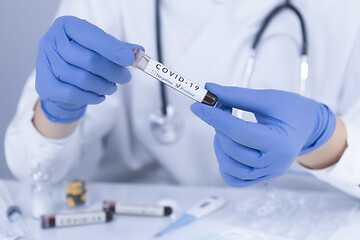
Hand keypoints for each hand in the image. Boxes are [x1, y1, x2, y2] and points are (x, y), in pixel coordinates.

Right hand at [36, 16, 142, 122]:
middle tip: (125, 78)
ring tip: (112, 87)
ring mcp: (44, 63)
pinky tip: (99, 95)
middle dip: (113, 71)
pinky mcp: (45, 85)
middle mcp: (51, 41)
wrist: (59, 79)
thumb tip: (139, 51)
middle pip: (89, 60)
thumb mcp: (98, 48)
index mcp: (66, 26)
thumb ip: (118, 48)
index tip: (130, 59)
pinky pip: (74, 94)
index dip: (112, 49)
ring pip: (83, 79)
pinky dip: (92, 97)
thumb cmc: (80, 58)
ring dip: (104, 86)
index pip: (92, 37)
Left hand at [191, 83, 335, 186]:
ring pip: (229, 166)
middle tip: (218, 107)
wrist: (308, 126)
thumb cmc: (291, 110)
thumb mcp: (267, 98)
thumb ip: (237, 95)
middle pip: (232, 148)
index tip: (197, 106)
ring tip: (225, 126)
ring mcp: (268, 174)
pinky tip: (228, 145)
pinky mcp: (261, 178)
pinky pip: (233, 178)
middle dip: (218, 125)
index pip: (239, 131)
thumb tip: (210, 89)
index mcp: (281, 142)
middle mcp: (275, 163)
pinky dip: (224, 163)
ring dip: (219, 143)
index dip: (214, 117)